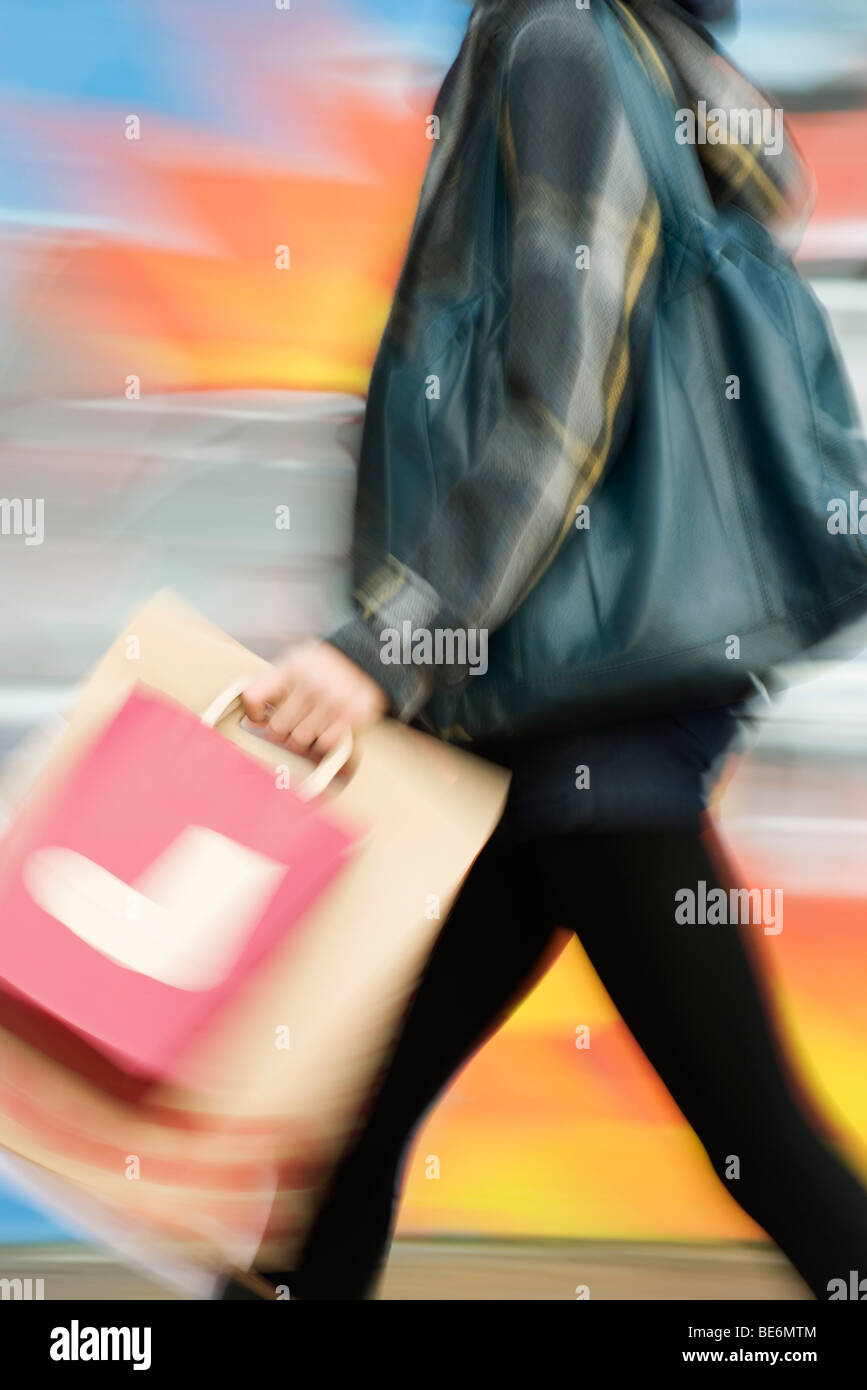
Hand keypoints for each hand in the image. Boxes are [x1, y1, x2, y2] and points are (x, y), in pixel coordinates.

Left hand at [242, 641, 387, 758]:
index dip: (253, 712)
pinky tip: (327, 728)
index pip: (254, 697)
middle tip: (294, 720)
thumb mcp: (294, 662)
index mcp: (291, 669)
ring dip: (304, 737)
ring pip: (299, 741)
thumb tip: (252, 721)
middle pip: (276, 728)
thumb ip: (271, 686)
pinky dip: (324, 741)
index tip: (260, 716)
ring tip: (312, 723)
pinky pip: (325, 744)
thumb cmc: (324, 666)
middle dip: (283, 729)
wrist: (366, 659)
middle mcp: (311, 685)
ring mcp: (333, 702)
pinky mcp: (352, 717)